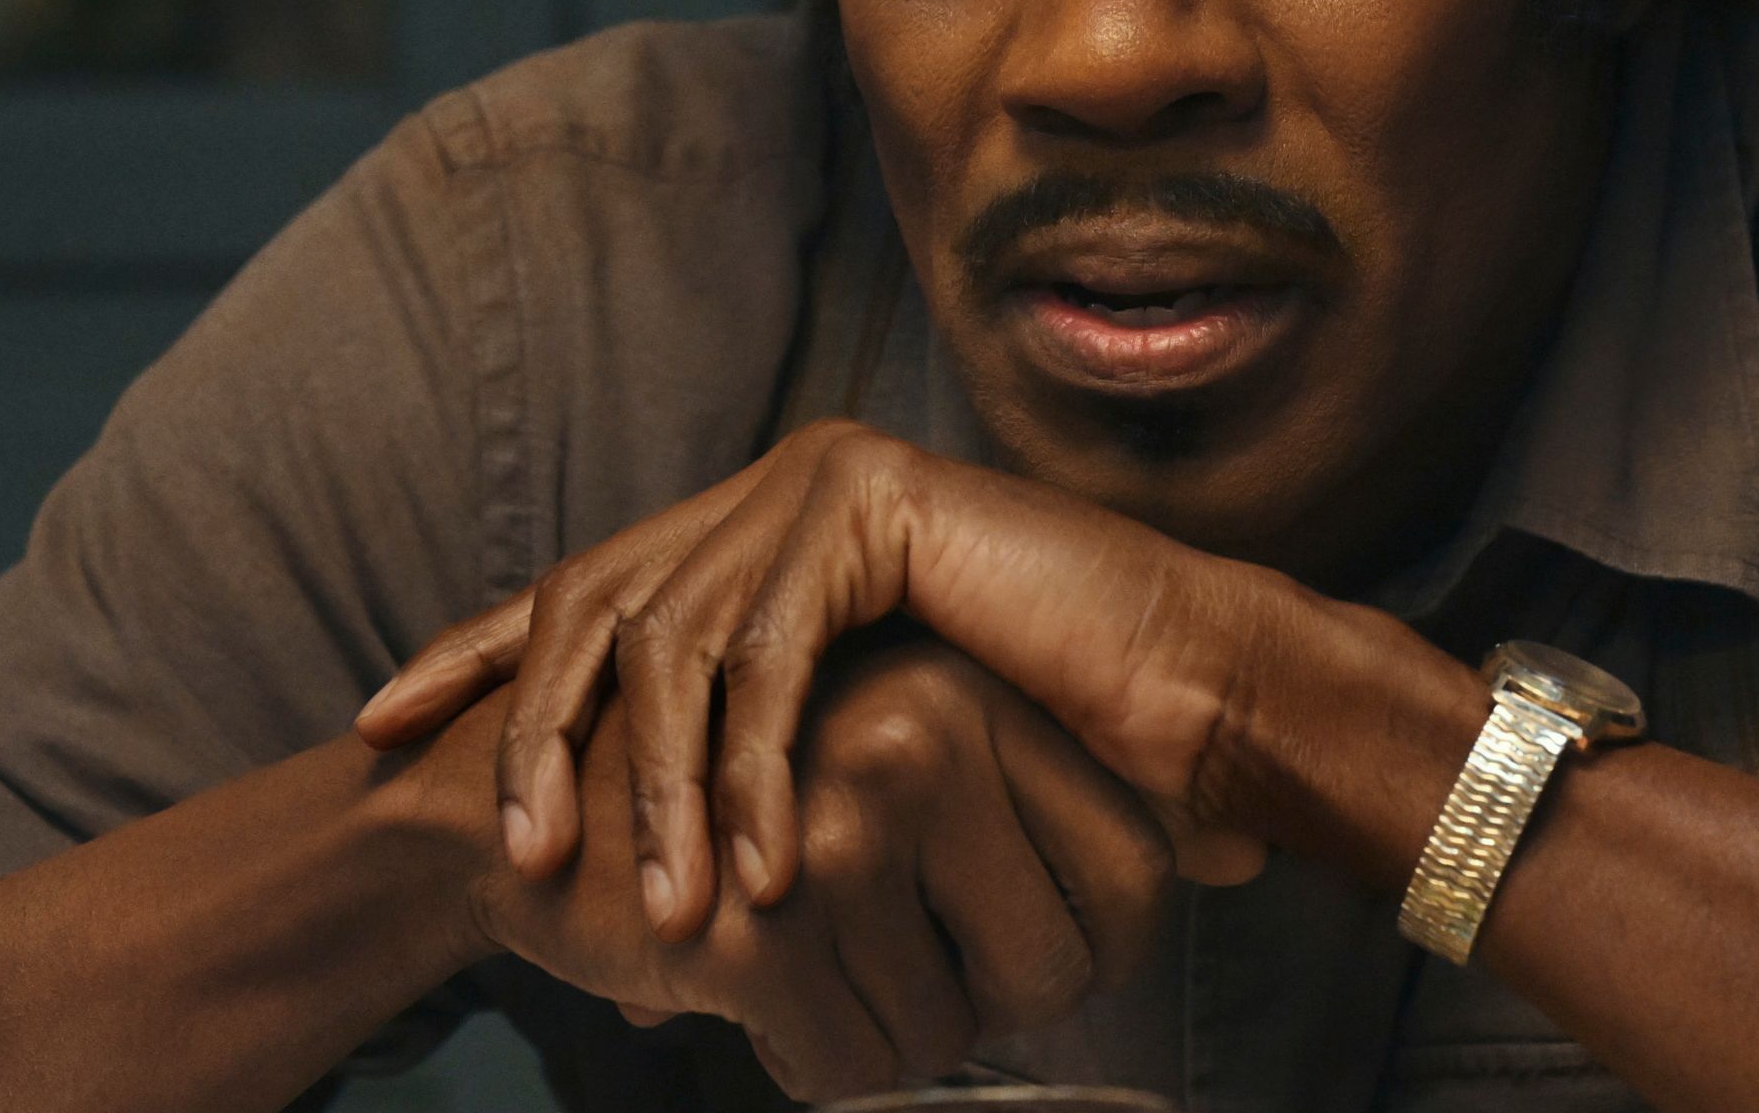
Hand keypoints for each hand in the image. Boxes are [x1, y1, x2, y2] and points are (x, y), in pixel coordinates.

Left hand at [374, 419, 1282, 941]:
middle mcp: (771, 484)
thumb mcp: (847, 756)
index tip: (382, 721)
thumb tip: (647, 885)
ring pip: (677, 640)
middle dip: (531, 728)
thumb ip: (744, 774)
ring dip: (662, 789)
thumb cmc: (1032, 741)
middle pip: (596, 600)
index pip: (584, 582)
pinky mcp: (872, 507)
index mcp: (753, 528)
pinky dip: (758, 775)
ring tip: (656, 911)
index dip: (476, 651)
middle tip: (509, 850)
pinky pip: (775, 657)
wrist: (1184, 686)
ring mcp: (817, 481)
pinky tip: (759, 871)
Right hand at [436, 638, 1174, 1102]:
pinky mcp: (768, 910)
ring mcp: (848, 813)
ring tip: (801, 951)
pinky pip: (855, 1069)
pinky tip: (742, 983)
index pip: (1135, 882)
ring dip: (877, 1033)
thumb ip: (1060, 795)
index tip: (1004, 947)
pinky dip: (809, 1061)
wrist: (512, 803)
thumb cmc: (741, 799)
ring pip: (951, 1037)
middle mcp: (933, 728)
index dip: (1083, 953)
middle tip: (887, 952)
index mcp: (980, 689)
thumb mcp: (910, 749)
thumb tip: (1245, 848)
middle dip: (978, 1003)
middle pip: (1060, 975)